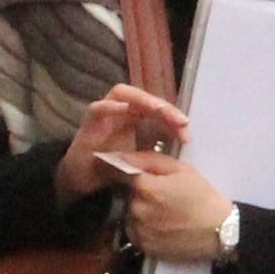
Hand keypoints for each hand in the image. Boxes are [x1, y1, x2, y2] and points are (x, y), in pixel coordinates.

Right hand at [55, 82, 185, 207]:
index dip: (174, 119)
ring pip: (123, 93)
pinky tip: (125, 109)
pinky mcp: (88, 121)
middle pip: (145, 99)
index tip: (187, 136)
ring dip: (142, 98)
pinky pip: (98, 108)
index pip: (158, 110)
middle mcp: (121, 109)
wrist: (87, 180)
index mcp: (136, 115)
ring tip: (158, 108)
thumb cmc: (114, 165)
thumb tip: (185, 140)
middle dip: (165, 108)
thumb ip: (159, 146)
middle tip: (181, 122)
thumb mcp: (142, 157)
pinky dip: (110, 106)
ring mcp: (104, 112)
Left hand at [122, 151, 234, 265]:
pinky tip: (163, 227)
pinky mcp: (143, 246)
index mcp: (147, 188)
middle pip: (132, 195)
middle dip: (146, 194)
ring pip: (132, 214)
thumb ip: (151, 160)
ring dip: (144, 212)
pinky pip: (135, 232)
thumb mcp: (182, 170)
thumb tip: (124, 156)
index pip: (132, 175)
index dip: (148, 178)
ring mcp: (140, 230)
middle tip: (168, 199)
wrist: (219, 230)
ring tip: (167, 215)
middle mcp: (138, 210)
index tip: (163, 184)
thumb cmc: (203, 197)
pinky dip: (145, 228)